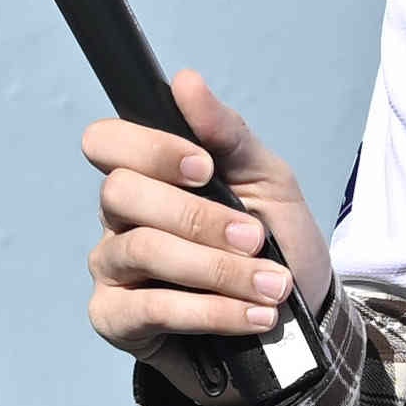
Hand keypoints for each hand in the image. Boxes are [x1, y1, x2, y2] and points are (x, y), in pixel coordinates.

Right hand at [83, 68, 332, 365]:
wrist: (297, 325)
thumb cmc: (275, 244)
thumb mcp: (267, 180)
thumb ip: (226, 133)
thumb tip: (186, 81)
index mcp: (147, 175)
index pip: (107, 142)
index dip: (149, 148)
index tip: (205, 168)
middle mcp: (119, 218)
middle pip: (120, 193)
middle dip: (197, 216)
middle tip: (255, 238)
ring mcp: (112, 269)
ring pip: (141, 249)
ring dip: (215, 268)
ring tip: (271, 285)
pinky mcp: (116, 321)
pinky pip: (149, 308)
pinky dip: (209, 311)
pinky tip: (252, 315)